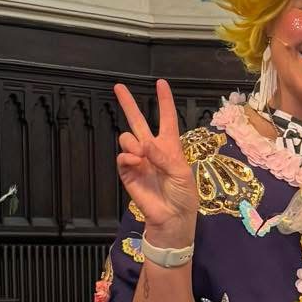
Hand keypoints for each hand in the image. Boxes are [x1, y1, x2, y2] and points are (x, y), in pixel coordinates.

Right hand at [113, 79, 196, 245]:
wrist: (172, 218)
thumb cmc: (183, 195)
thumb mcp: (181, 173)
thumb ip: (163, 156)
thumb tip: (143, 144)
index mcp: (170, 146)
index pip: (167, 118)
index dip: (164, 101)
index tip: (161, 83)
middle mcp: (152, 150)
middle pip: (138, 121)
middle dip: (128, 104)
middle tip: (118, 86)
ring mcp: (138, 160)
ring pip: (127, 138)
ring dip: (133, 143)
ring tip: (141, 156)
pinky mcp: (128, 173)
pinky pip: (122, 157)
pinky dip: (127, 157)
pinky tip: (135, 162)